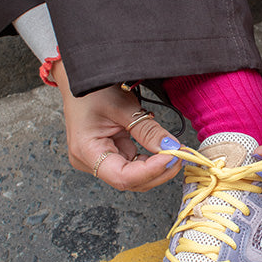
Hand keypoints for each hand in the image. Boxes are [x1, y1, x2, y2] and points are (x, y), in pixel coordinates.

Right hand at [51, 60, 181, 190]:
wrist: (81, 80)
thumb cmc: (92, 90)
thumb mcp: (123, 107)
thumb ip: (147, 130)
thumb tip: (171, 148)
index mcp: (86, 151)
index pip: (122, 176)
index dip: (149, 171)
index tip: (171, 157)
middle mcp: (90, 161)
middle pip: (129, 181)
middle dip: (157, 172)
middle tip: (180, 155)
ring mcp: (100, 160)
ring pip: (133, 177)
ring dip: (156, 168)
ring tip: (175, 152)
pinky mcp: (110, 154)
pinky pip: (133, 165)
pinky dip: (150, 160)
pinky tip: (163, 151)